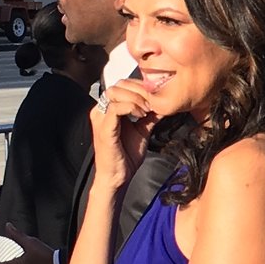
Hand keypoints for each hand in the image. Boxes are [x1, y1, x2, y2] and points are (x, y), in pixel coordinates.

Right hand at [89, 79, 162, 198]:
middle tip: (153, 103)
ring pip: (116, 93)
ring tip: (147, 110)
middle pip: (118, 85)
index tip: (155, 98)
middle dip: (139, 91)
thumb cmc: (126, 156)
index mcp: (108, 110)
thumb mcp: (142, 131)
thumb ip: (149, 117)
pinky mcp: (104, 128)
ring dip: (136, 98)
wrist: (118, 177)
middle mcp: (100, 111)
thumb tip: (163, 105)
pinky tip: (141, 115)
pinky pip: (116, 108)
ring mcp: (100, 118)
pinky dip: (131, 107)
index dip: (140, 88)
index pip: (122, 86)